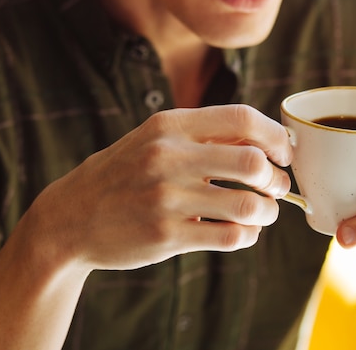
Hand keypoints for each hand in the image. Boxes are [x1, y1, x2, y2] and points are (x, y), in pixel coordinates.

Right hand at [26, 104, 291, 270]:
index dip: (276, 136)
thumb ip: (202, 136)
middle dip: (278, 179)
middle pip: (253, 163)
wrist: (70, 218)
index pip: (242, 118)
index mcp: (169, 126)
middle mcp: (168, 157)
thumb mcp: (153, 141)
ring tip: (263, 213)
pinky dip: (247, 235)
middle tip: (278, 187)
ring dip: (268, 212)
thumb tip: (263, 142)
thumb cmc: (123, 175)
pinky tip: (242, 232)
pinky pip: (230, 237)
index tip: (284, 152)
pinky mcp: (165, 235)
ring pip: (248, 206)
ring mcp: (166, 198)